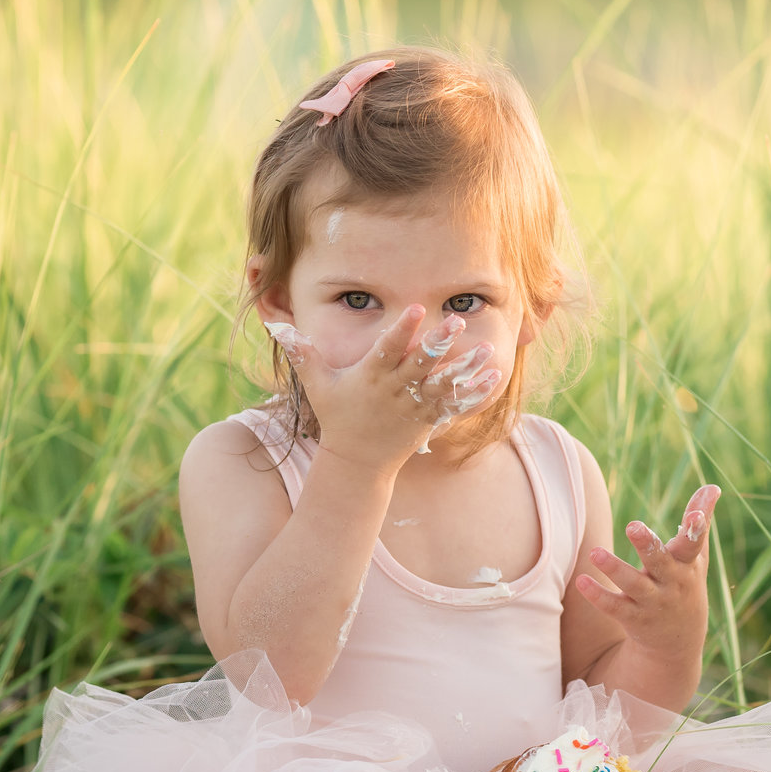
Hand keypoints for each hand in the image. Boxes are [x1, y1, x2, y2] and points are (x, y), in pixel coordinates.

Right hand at [282, 306, 501, 471]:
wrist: (357, 462)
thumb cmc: (338, 416)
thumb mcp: (318, 386)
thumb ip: (303, 355)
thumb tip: (277, 328)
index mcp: (370, 378)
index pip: (386, 350)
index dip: (400, 330)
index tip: (414, 309)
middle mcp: (394, 392)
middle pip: (419, 365)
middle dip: (438, 344)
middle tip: (455, 321)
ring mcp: (413, 408)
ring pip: (443, 386)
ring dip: (466, 368)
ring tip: (487, 348)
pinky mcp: (428, 421)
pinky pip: (454, 406)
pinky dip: (474, 393)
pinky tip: (493, 377)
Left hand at [575, 485, 719, 666]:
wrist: (678, 643)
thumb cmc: (685, 585)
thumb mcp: (696, 558)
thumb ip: (700, 523)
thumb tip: (712, 486)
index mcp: (687, 565)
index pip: (693, 544)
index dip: (696, 528)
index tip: (695, 514)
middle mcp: (671, 583)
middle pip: (660, 562)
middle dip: (647, 545)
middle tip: (633, 526)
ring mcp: (652, 603)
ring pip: (633, 585)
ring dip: (615, 569)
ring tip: (595, 552)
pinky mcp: (633, 619)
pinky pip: (614, 607)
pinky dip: (598, 595)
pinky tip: (582, 581)